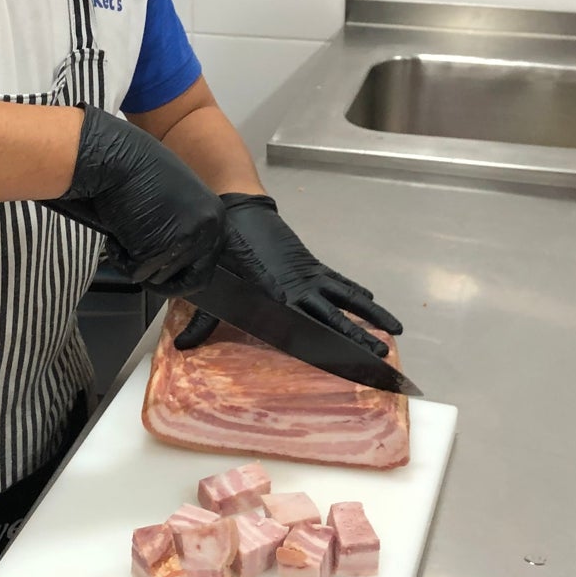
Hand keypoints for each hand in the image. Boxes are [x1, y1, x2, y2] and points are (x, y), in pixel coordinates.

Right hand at [48, 105, 225, 295]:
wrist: (114, 157)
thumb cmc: (136, 172)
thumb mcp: (176, 200)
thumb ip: (184, 226)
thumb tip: (178, 258)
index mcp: (216, 218)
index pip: (205, 266)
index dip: (179, 271)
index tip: (160, 268)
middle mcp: (210, 231)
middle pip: (188, 279)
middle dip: (160, 273)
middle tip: (138, 259)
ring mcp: (187, 241)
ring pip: (159, 278)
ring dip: (137, 262)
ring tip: (124, 232)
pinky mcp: (161, 251)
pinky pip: (137, 272)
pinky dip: (121, 258)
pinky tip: (116, 233)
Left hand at [174, 193, 402, 355]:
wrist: (237, 211)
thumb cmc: (222, 250)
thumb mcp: (210, 288)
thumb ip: (201, 321)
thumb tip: (182, 350)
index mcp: (275, 300)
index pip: (305, 332)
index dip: (326, 349)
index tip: (346, 365)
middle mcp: (297, 290)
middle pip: (333, 319)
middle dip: (357, 338)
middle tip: (379, 356)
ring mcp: (307, 276)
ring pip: (345, 299)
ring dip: (369, 314)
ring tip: (393, 330)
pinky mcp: (310, 263)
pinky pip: (338, 281)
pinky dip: (355, 291)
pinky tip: (371, 299)